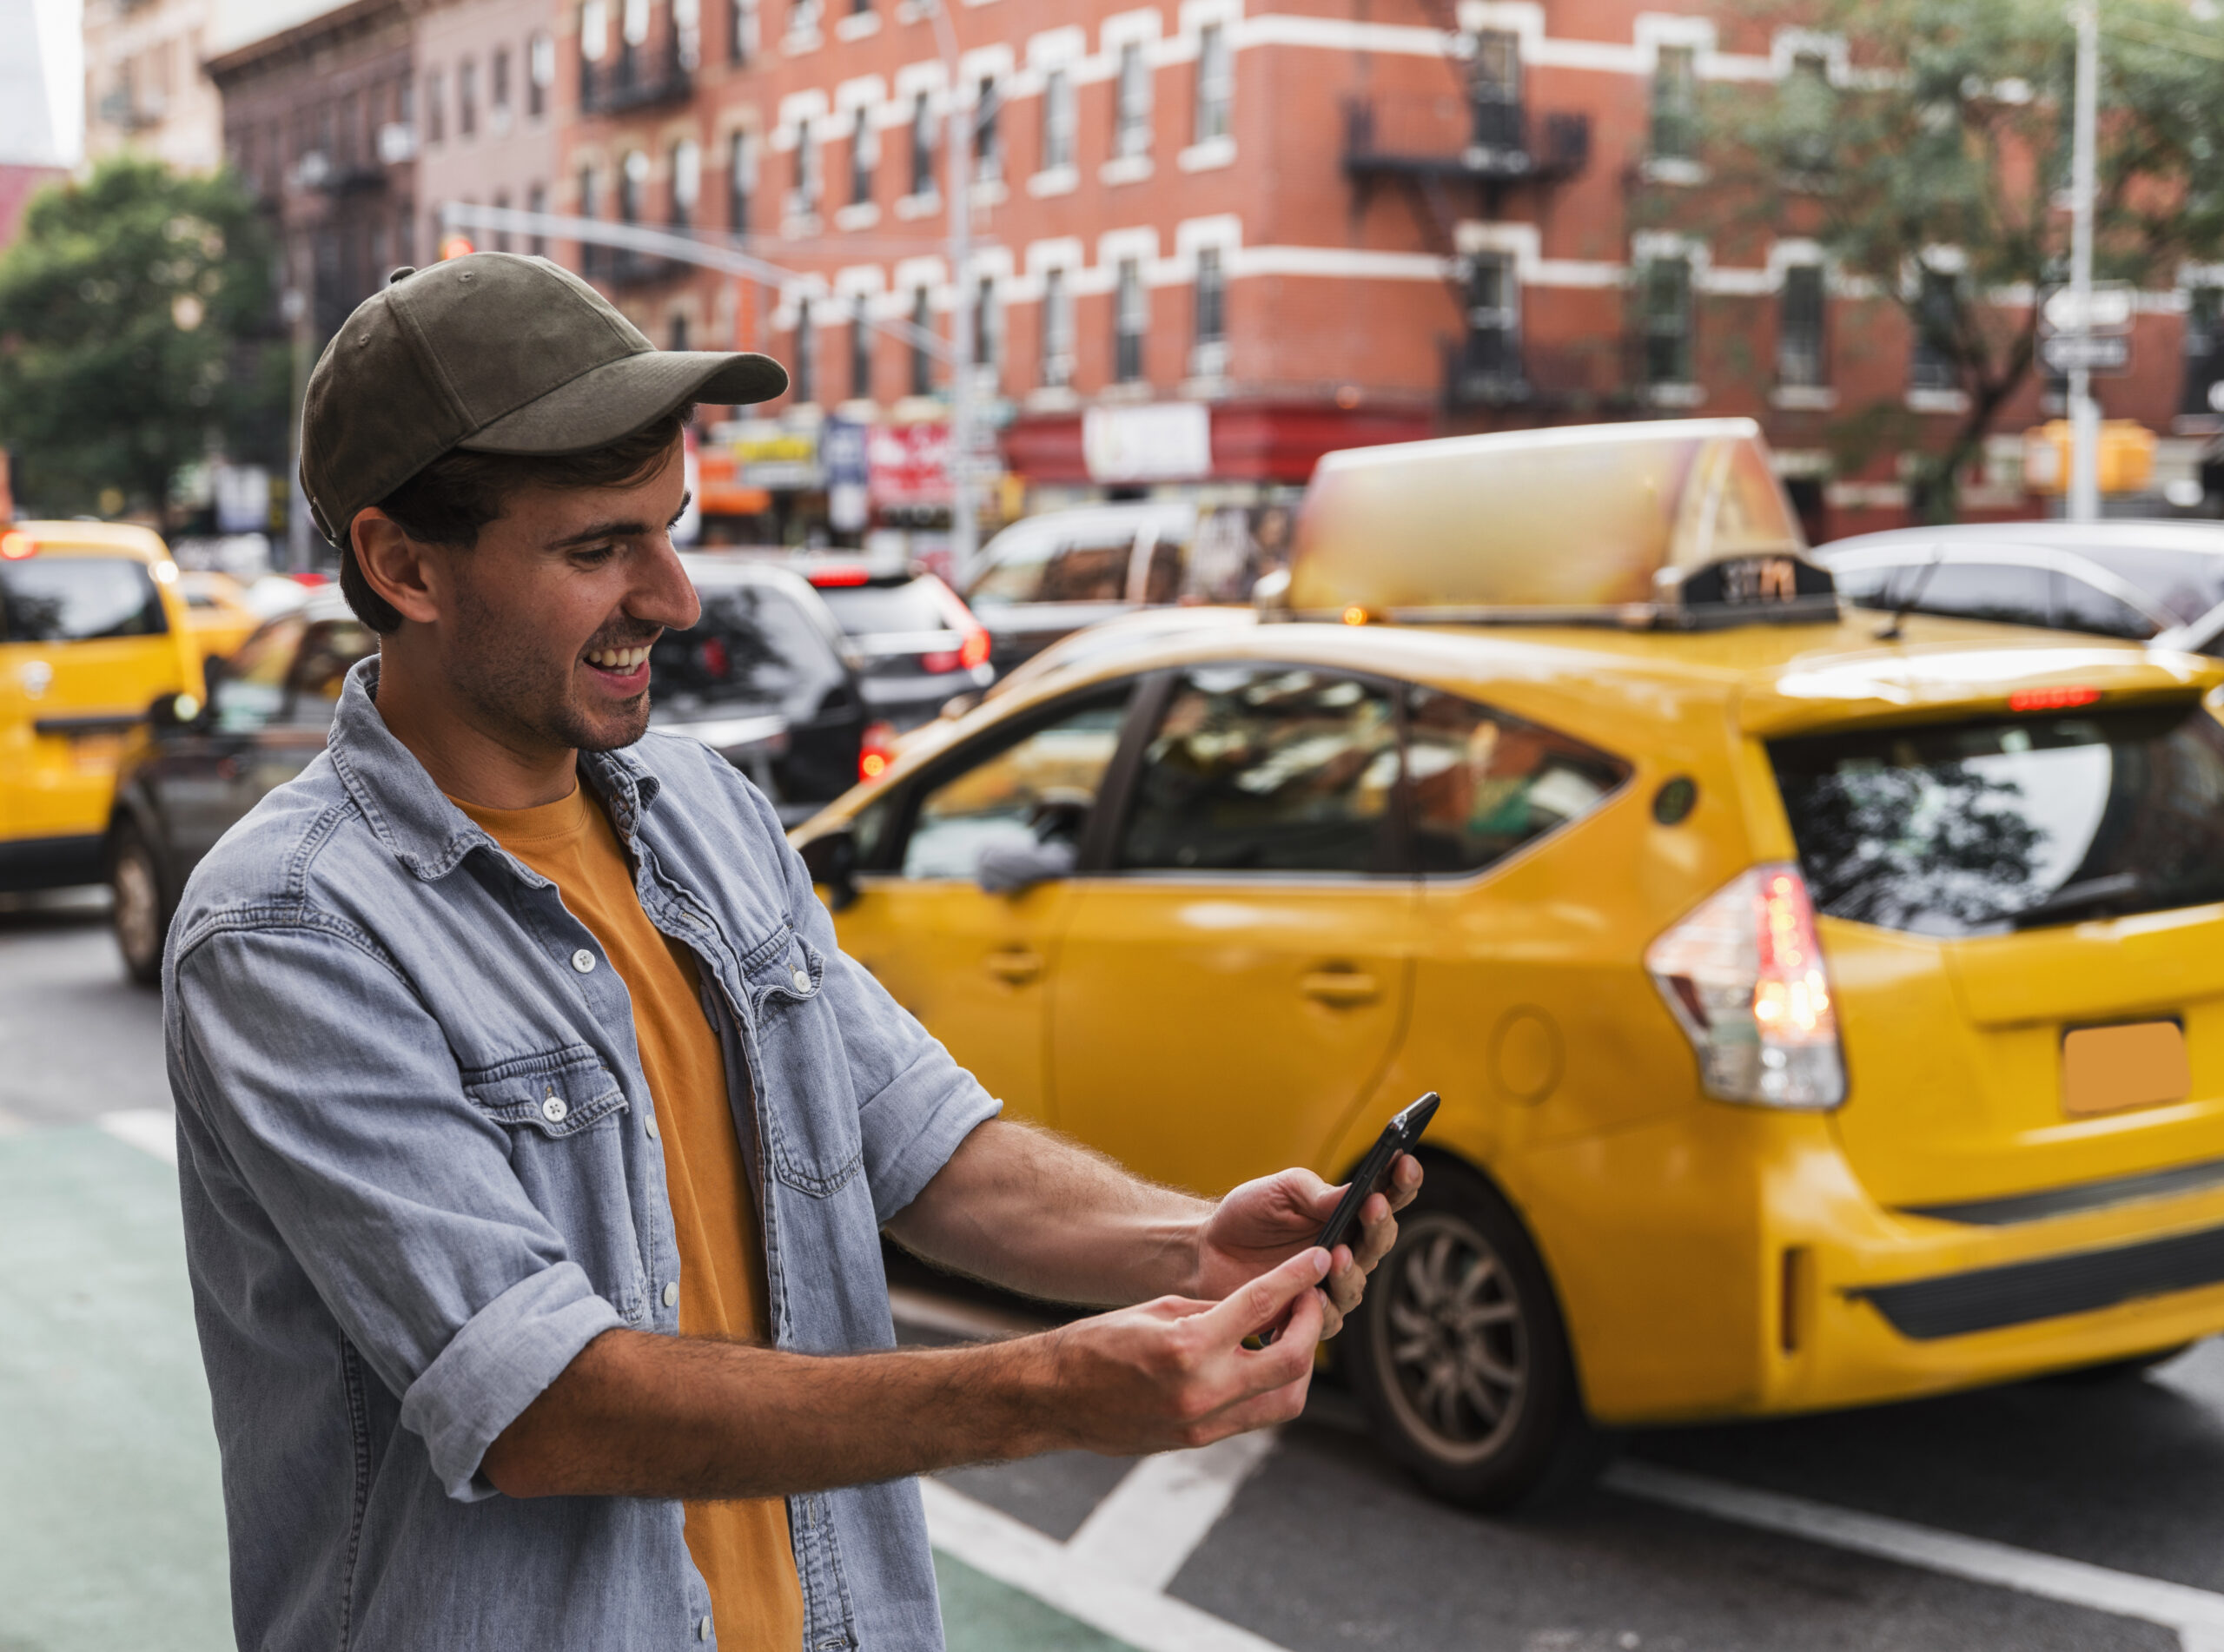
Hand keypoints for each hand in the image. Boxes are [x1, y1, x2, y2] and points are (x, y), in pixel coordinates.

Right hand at [1040, 1249, 1330, 1454]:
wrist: (1056, 1398)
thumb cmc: (1098, 1342)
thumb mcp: (1158, 1310)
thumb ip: (1215, 1312)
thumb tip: (1261, 1310)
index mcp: (1187, 1346)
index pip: (1261, 1305)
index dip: (1297, 1278)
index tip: (1319, 1260)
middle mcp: (1202, 1390)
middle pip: (1292, 1362)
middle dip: (1311, 1327)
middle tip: (1312, 1300)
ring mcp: (1203, 1423)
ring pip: (1285, 1400)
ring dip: (1300, 1365)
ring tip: (1293, 1334)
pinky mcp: (1200, 1440)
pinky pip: (1257, 1416)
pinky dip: (1272, 1388)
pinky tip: (1265, 1362)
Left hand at [1191, 1155, 1422, 1338]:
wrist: (1208, 1250)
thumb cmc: (1249, 1213)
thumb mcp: (1279, 1190)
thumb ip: (1315, 1192)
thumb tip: (1355, 1193)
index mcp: (1347, 1214)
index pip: (1388, 1198)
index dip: (1403, 1181)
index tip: (1405, 1162)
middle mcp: (1348, 1250)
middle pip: (1380, 1242)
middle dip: (1380, 1223)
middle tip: (1372, 1206)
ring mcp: (1330, 1285)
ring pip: (1357, 1284)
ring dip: (1351, 1269)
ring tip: (1337, 1253)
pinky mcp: (1308, 1315)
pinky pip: (1328, 1320)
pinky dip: (1324, 1307)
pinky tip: (1314, 1295)